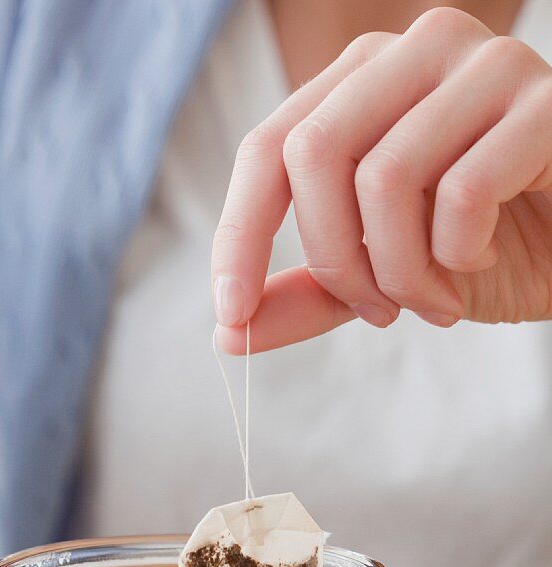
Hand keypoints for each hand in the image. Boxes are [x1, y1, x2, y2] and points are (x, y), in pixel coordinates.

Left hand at [212, 6, 551, 351]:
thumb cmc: (487, 246)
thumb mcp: (382, 276)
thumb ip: (310, 295)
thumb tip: (228, 334)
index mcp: (363, 79)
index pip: (267, 147)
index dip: (238, 235)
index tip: (229, 314)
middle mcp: (416, 51)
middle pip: (313, 154)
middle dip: (335, 260)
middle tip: (380, 312)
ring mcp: (483, 64)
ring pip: (384, 177)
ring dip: (402, 272)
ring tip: (437, 298)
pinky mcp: (544, 101)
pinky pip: (462, 192)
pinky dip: (460, 255)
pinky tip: (482, 260)